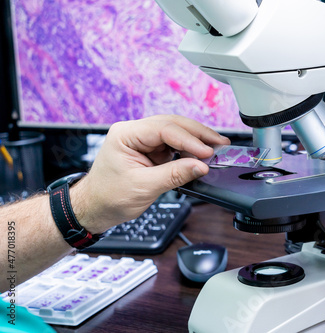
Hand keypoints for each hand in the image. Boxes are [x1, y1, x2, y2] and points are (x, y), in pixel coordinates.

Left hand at [71, 115, 229, 232]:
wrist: (95, 207)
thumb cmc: (108, 197)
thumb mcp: (143, 188)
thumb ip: (174, 175)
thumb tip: (200, 166)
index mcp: (125, 134)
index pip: (163, 129)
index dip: (188, 140)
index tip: (206, 152)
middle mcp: (134, 132)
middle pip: (172, 124)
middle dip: (198, 134)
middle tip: (220, 143)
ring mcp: (143, 140)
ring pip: (176, 132)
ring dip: (196, 140)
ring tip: (216, 147)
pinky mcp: (150, 150)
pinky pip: (174, 144)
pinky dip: (189, 149)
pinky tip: (202, 154)